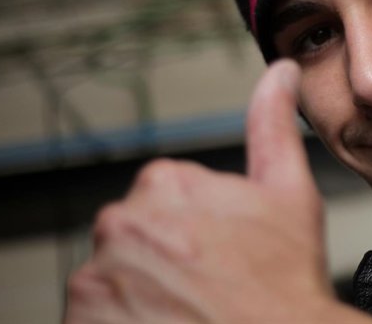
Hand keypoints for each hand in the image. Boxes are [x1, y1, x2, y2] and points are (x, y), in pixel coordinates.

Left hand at [64, 60, 371, 322]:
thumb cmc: (283, 283)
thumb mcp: (290, 193)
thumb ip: (273, 126)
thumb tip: (279, 73)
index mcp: (166, 182)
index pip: (165, 198)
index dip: (198, 227)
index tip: (220, 250)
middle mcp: (123, 222)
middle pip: (138, 236)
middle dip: (167, 256)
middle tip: (207, 282)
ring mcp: (99, 273)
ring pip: (116, 276)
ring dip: (143, 290)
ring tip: (188, 307)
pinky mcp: (81, 319)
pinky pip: (94, 314)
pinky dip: (121, 319)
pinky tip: (165, 321)